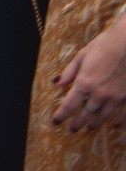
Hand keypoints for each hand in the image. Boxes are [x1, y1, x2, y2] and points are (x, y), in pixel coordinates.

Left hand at [53, 15, 125, 129]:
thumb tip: (57, 83)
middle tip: (72, 128)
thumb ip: (69, 72)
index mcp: (85, 83)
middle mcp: (100, 93)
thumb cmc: (103, 46)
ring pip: (104, 116)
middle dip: (78, 122)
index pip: (70, 104)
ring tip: (88, 127)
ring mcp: (116, 97)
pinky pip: (123, 114)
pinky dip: (118, 120)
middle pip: (87, 114)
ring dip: (95, 123)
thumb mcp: (82, 56)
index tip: (56, 121)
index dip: (62, 115)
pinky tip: (114, 124)